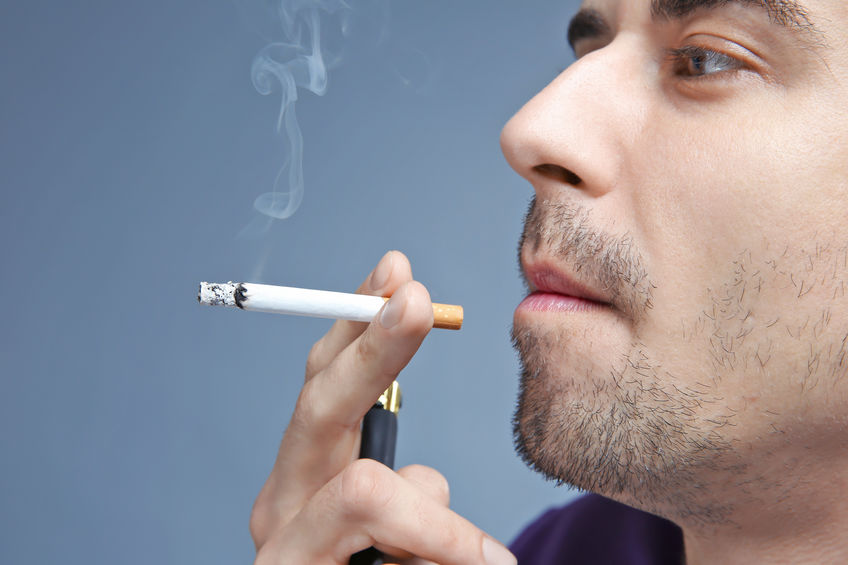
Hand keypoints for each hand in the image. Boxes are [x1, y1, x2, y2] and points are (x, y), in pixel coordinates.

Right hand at [249, 251, 516, 564]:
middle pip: (320, 404)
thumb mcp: (403, 539)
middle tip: (417, 296)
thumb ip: (408, 500)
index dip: (360, 323)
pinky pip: (377, 534)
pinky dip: (442, 547)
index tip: (398, 271)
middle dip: (373, 346)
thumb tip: (435, 479)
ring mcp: (281, 545)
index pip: (327, 382)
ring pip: (360, 489)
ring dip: (437, 521)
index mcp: (309, 477)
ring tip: (489, 564)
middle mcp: (281, 502)